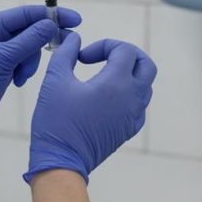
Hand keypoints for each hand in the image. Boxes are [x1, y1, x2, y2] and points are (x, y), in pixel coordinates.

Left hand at [0, 5, 81, 142]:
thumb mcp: (1, 60)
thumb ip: (28, 41)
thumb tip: (51, 24)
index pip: (26, 14)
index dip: (51, 15)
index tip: (75, 20)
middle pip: (30, 30)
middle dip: (41, 43)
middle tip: (63, 48)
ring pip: (29, 49)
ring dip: (31, 62)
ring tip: (21, 77)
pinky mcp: (2, 70)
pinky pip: (23, 63)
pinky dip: (25, 70)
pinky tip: (18, 82)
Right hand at [24, 32, 156, 183]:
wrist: (61, 162)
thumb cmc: (56, 122)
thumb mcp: (55, 81)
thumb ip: (66, 54)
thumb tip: (74, 39)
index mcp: (115, 83)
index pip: (125, 50)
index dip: (104, 46)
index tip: (83, 57)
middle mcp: (131, 98)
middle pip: (146, 64)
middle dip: (127, 54)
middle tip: (105, 57)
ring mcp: (133, 116)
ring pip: (145, 85)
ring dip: (128, 73)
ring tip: (103, 76)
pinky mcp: (129, 129)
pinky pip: (139, 105)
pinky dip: (128, 94)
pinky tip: (107, 98)